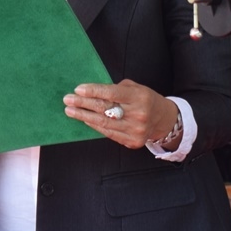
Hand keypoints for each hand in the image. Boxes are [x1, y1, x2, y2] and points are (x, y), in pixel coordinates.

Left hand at [64, 79, 180, 150]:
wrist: (163, 119)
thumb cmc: (144, 100)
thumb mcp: (136, 88)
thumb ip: (116, 89)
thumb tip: (92, 91)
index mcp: (139, 97)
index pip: (112, 93)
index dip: (93, 91)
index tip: (78, 89)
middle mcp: (138, 114)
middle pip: (105, 109)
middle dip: (83, 104)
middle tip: (68, 100)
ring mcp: (135, 130)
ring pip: (103, 123)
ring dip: (84, 116)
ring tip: (70, 111)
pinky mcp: (132, 142)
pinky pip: (108, 133)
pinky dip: (94, 126)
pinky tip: (84, 120)